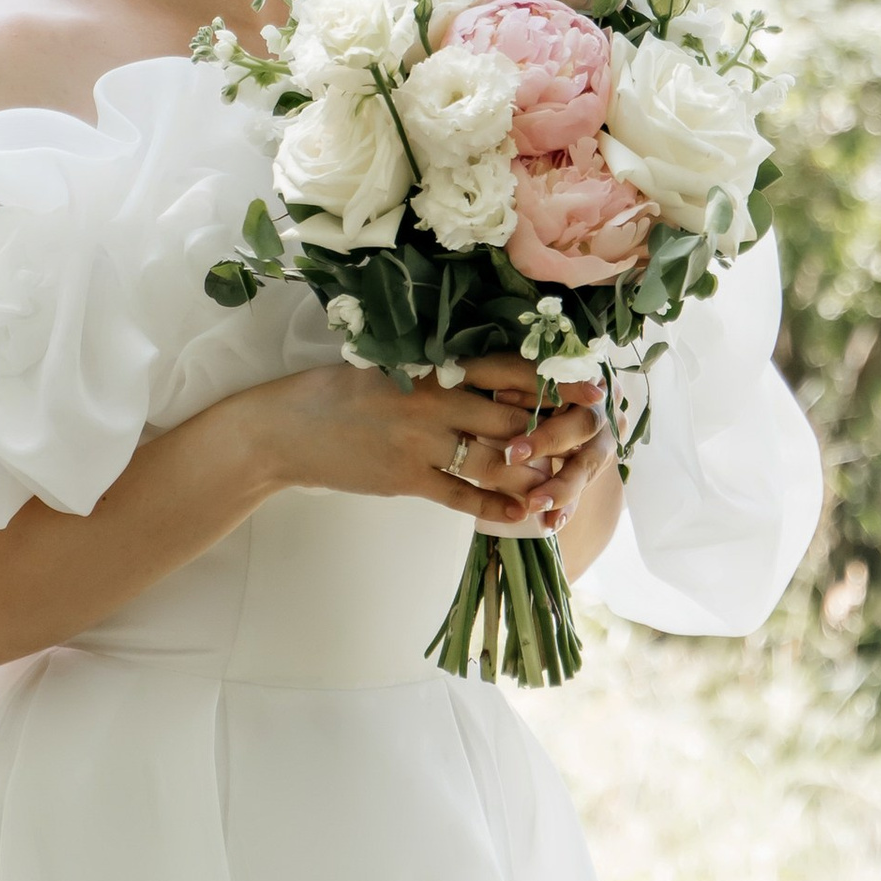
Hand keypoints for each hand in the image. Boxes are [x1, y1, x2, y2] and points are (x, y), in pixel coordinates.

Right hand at [249, 354, 606, 531]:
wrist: (289, 428)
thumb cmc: (341, 392)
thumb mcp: (392, 366)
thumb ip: (439, 371)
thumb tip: (491, 376)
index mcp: (434, 365)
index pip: (508, 369)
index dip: (553, 380)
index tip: (591, 388)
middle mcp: (434, 399)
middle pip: (511, 417)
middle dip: (554, 433)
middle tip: (590, 443)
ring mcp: (421, 441)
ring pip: (494, 461)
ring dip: (532, 476)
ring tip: (563, 487)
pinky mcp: (406, 479)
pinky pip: (462, 496)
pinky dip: (495, 508)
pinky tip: (522, 516)